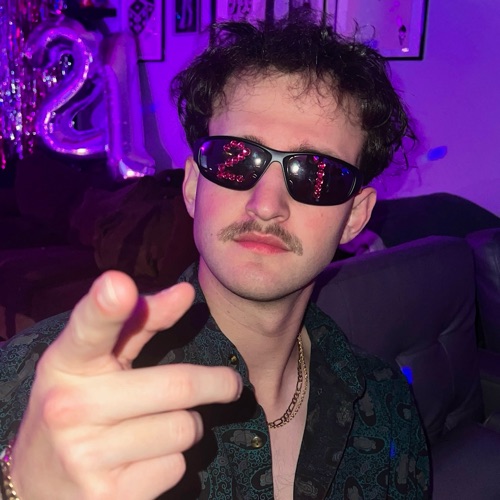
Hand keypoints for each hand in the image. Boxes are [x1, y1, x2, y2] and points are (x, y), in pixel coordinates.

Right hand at [10, 271, 241, 498]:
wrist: (36, 484)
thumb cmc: (78, 405)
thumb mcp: (97, 362)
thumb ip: (140, 323)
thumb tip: (185, 292)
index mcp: (66, 364)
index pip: (90, 330)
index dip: (105, 307)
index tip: (119, 285)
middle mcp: (69, 408)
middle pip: (178, 388)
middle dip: (218, 384)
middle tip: (231, 384)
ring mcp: (85, 457)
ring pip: (184, 430)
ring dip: (188, 426)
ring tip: (159, 427)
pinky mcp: (107, 498)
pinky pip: (176, 467)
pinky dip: (172, 460)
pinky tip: (143, 461)